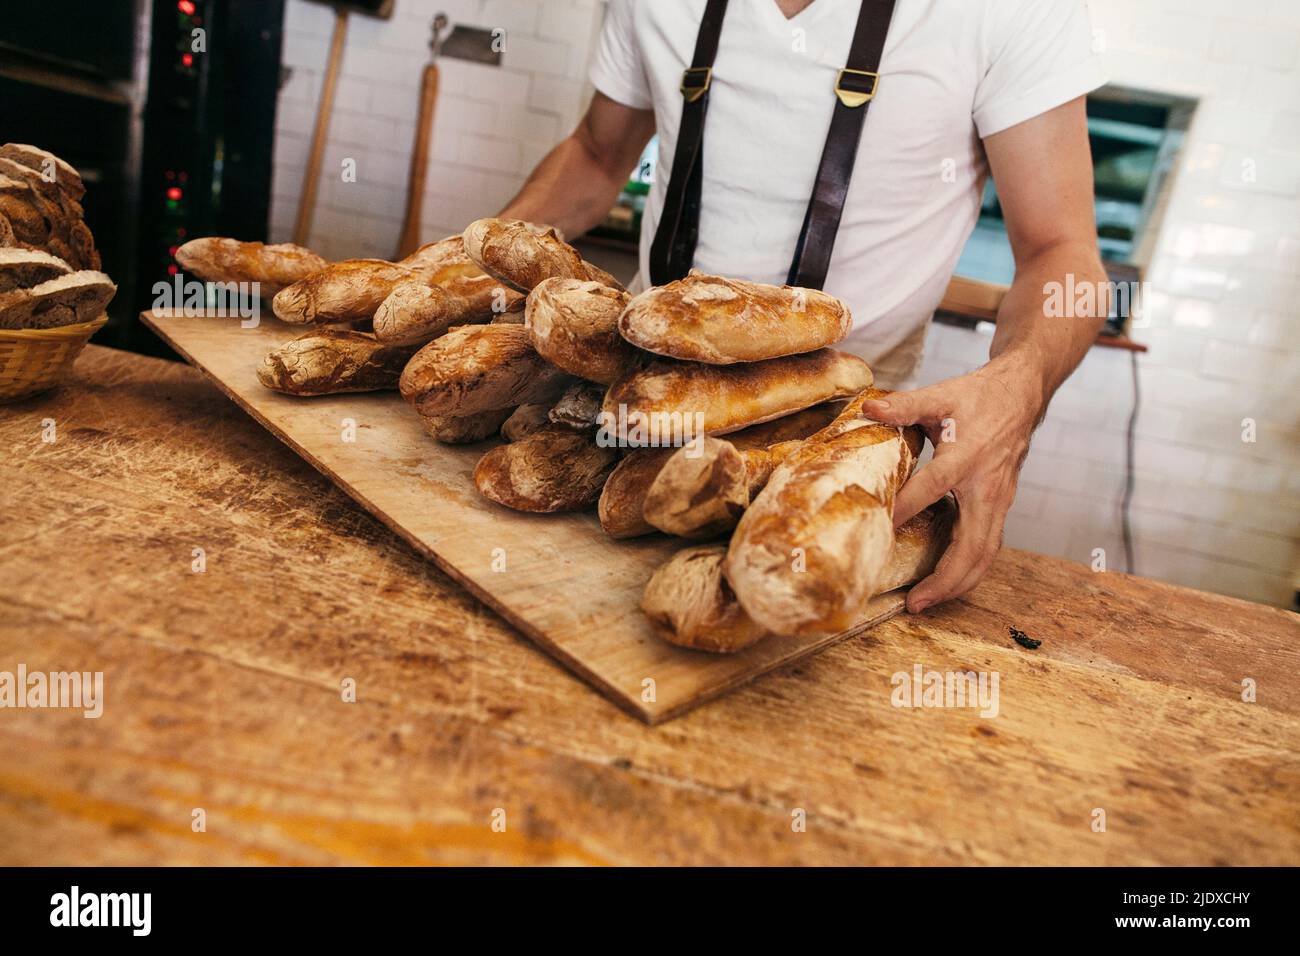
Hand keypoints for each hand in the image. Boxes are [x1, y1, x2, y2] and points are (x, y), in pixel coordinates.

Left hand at [860, 358, 1043, 612]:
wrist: (1023, 394)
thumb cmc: (979, 395)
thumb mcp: (941, 395)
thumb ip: (904, 405)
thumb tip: (867, 409)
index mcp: (967, 457)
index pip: (931, 489)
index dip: (905, 510)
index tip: (879, 531)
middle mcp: (986, 487)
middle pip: (972, 546)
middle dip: (944, 579)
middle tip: (913, 603)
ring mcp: (999, 500)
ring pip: (985, 554)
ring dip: (958, 584)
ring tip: (926, 602)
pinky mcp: (1002, 506)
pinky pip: (989, 546)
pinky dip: (969, 570)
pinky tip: (946, 583)